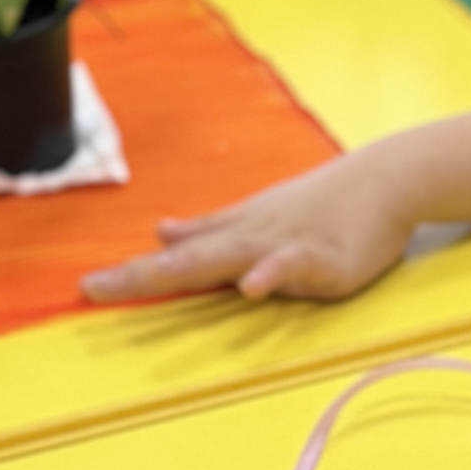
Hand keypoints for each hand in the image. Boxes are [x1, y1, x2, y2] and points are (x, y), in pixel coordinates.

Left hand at [80, 152, 415, 303]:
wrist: (386, 179)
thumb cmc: (323, 202)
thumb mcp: (260, 214)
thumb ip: (211, 228)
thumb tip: (159, 232)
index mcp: (237, 235)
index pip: (176, 259)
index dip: (132, 274)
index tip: (85, 289)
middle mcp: (253, 239)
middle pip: (190, 260)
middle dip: (142, 276)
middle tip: (94, 290)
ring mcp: (287, 246)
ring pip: (232, 258)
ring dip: (192, 267)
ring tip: (152, 276)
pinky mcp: (326, 258)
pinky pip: (295, 266)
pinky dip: (274, 274)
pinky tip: (253, 287)